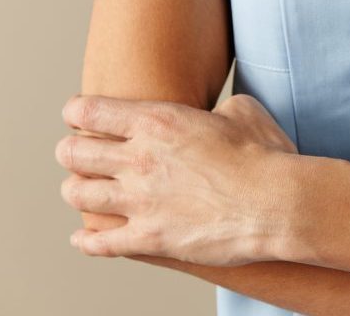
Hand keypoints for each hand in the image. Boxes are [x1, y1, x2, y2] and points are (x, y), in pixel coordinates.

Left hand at [56, 94, 299, 265]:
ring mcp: (141, 202)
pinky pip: (99, 244)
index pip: (87, 111)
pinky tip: (84, 239)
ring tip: (84, 192)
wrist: (277, 203)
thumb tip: (215, 113)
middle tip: (79, 156)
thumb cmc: (265, 155)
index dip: (78, 112)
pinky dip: (86, 241)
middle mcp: (139, 159)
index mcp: (157, 121)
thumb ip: (216, 107)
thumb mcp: (242, 110)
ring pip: (77, 195)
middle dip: (72, 152)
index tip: (82, 117)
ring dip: (77, 192)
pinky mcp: (150, 240)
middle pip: (72, 153)